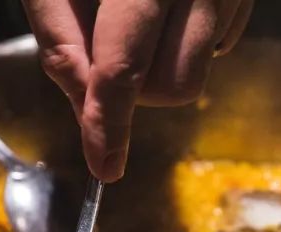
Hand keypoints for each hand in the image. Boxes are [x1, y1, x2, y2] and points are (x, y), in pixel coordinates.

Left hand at [23, 0, 252, 181]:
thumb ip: (58, 35)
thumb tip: (82, 104)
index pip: (123, 67)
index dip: (111, 124)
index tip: (104, 166)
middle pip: (175, 84)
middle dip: (136, 94)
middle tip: (102, 62)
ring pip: (202, 70)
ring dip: (160, 69)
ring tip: (132, 24)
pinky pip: (222, 42)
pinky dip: (187, 42)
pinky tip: (164, 7)